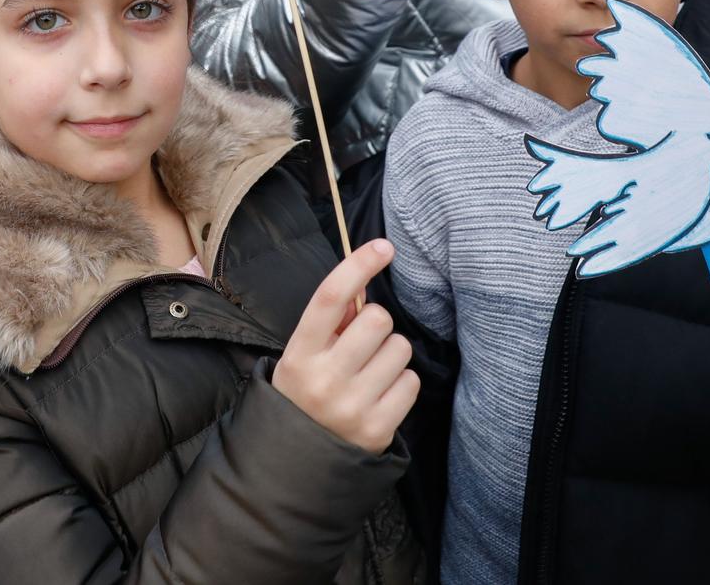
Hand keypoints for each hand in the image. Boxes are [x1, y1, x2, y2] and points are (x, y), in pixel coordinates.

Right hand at [271, 239, 418, 453]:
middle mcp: (324, 378)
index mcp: (300, 353)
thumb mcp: (303, 355)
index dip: (359, 265)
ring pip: (400, 348)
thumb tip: (363, 288)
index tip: (384, 247)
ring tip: (370, 373)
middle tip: (363, 344)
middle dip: (377, 325)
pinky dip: (401, 383)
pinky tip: (380, 394)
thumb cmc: (305, 393)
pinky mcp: (378, 429)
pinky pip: (411, 381)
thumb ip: (330, 322)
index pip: (330, 297)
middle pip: (377, 320)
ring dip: (391, 354)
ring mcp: (352, 406)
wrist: (298, 464)